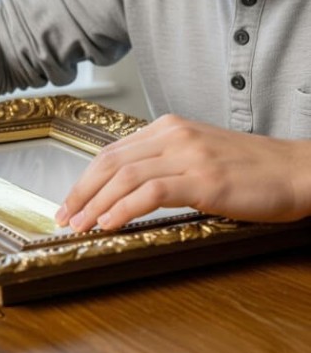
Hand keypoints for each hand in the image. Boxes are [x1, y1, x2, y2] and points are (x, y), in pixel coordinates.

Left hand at [56, 114, 310, 230]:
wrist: (298, 170)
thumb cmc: (253, 170)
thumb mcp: (200, 155)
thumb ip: (165, 162)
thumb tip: (126, 188)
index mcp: (169, 127)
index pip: (113, 151)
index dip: (85, 178)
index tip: (70, 201)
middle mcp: (173, 134)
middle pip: (110, 161)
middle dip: (81, 191)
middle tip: (64, 216)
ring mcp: (188, 155)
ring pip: (124, 176)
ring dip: (95, 203)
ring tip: (80, 226)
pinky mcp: (203, 178)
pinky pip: (150, 192)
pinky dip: (123, 209)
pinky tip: (109, 223)